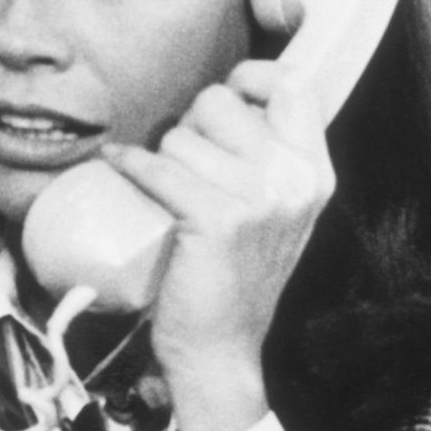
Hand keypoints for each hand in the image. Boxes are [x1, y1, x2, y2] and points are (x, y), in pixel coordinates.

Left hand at [99, 60, 334, 430]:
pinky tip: (117, 162)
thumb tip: (234, 97)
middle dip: (191, 125)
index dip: (252, 77)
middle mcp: (295, 180)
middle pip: (222, 101)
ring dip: (162, 156)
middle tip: (186, 167)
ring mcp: (260, 199)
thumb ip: (270, 159)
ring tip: (168, 192)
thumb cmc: (237, 278)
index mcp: (314, 172)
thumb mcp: (276, 211)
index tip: (229, 92)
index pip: (294, 86)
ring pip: (182, 135)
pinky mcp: (217, 219)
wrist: (222, 353)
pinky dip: (130, 163)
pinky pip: (158, 167)